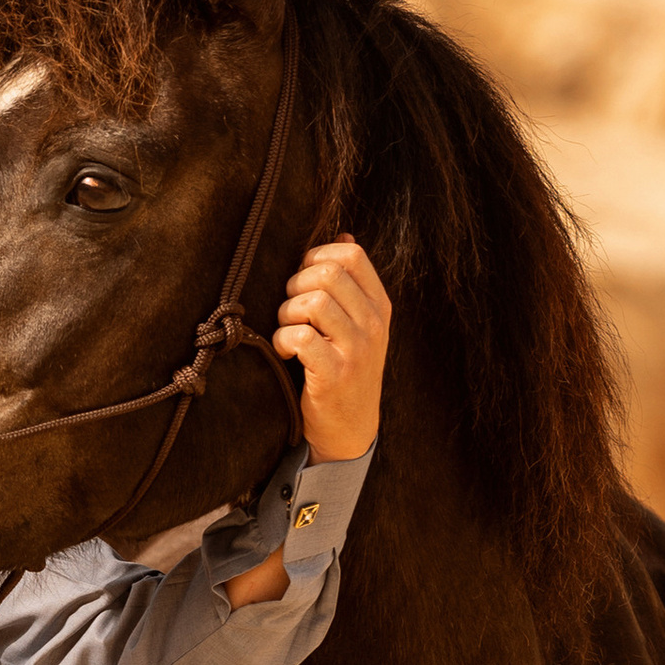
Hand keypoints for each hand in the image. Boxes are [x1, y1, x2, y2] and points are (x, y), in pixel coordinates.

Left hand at [272, 236, 389, 460]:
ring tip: (288, 331)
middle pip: (327, 273)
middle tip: (291, 310)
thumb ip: (351, 283)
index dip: (316, 257)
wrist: (350, 430)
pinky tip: (286, 352)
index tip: (303, 280)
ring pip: (312, 302)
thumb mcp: (359, 324)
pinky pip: (300, 337)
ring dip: (287, 313)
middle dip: (295, 285)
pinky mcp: (335, 374)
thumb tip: (343, 234)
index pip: (351, 255)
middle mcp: (374, 324)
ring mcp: (358, 350)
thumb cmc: (344, 370)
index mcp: (380, 305)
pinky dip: (283, 340)